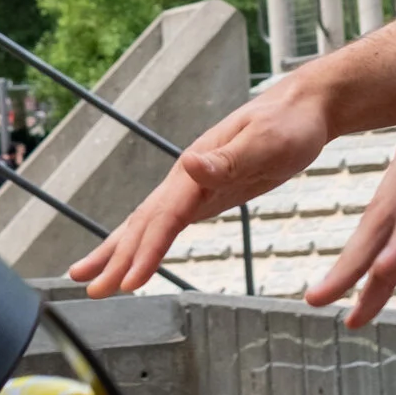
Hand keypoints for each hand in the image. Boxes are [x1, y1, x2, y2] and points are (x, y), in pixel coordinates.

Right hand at [70, 74, 336, 294]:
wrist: (304, 106)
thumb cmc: (289, 122)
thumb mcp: (265, 141)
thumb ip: (226, 159)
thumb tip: (188, 165)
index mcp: (196, 168)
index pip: (164, 217)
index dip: (146, 252)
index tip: (127, 284)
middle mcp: (187, 178)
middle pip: (144, 223)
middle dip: (116, 258)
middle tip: (90, 289)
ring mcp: (195, 187)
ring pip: (149, 223)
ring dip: (119, 251)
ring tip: (91, 277)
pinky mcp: (208, 194)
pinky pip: (168, 223)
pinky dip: (148, 242)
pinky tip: (137, 254)